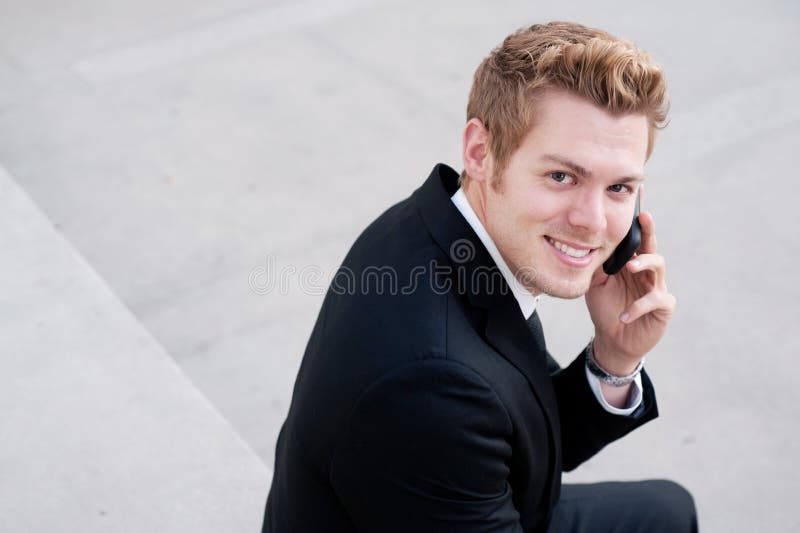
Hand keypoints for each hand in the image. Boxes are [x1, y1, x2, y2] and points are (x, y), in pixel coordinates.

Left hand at [585, 205, 675, 375]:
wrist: (613, 338)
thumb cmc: (606, 306)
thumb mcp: (595, 283)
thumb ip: (596, 263)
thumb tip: (584, 242)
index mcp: (632, 262)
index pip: (636, 237)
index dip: (638, 219)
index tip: (638, 195)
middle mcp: (647, 271)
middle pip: (651, 245)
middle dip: (648, 230)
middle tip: (643, 218)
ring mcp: (657, 287)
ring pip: (658, 267)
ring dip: (643, 264)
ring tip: (629, 267)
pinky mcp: (663, 307)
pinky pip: (656, 301)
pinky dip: (638, 307)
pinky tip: (624, 314)